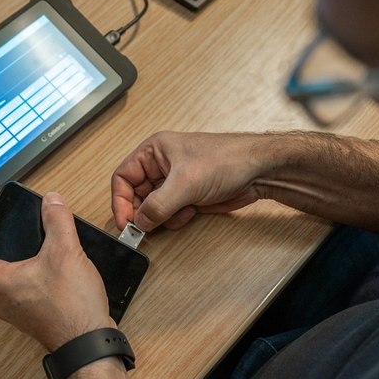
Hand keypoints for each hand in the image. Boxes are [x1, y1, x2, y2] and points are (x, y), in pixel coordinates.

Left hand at [0, 192, 112, 351]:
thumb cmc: (71, 305)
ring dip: (17, 264)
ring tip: (39, 249)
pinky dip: (33, 278)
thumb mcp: (66, 251)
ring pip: (6, 282)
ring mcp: (18, 312)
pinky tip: (55, 270)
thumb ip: (57, 221)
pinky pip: (24, 293)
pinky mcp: (34, 318)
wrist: (89, 344)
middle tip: (15, 234)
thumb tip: (52, 200)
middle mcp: (2, 300)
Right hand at [111, 131, 269, 230]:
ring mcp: (173, 182)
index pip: (123, 177)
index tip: (124, 222)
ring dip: (162, 217)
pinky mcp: (186, 196)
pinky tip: (191, 212)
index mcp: (153, 151)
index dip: (120, 201)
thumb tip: (140, 221)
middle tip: (147, 226)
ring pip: (152, 208)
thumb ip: (158, 205)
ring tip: (180, 212)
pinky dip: (176, 219)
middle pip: (136, 196)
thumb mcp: (185, 182)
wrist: (258, 171)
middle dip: (143, 212)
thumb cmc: (227, 159)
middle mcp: (160, 166)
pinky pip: (169, 214)